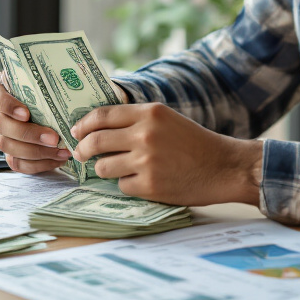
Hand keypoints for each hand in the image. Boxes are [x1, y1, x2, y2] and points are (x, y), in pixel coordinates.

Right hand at [0, 71, 70, 173]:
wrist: (53, 108)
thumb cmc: (48, 91)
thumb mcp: (45, 80)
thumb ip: (48, 79)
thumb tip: (68, 77)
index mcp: (1, 92)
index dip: (7, 106)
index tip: (26, 113)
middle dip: (27, 134)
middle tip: (53, 138)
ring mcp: (2, 136)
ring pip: (8, 147)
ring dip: (36, 152)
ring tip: (61, 151)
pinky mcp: (12, 154)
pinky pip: (18, 164)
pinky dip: (38, 164)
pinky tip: (57, 160)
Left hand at [71, 103, 263, 206]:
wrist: (224, 166)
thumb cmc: (194, 142)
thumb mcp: (166, 118)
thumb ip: (135, 119)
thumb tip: (97, 126)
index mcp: (149, 113)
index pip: (102, 116)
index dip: (83, 125)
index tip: (75, 132)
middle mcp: (145, 135)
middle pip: (96, 141)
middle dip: (82, 150)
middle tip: (80, 154)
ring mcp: (146, 161)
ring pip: (104, 167)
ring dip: (105, 169)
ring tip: (117, 169)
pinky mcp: (150, 186)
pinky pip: (122, 186)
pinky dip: (127, 185)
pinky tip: (142, 181)